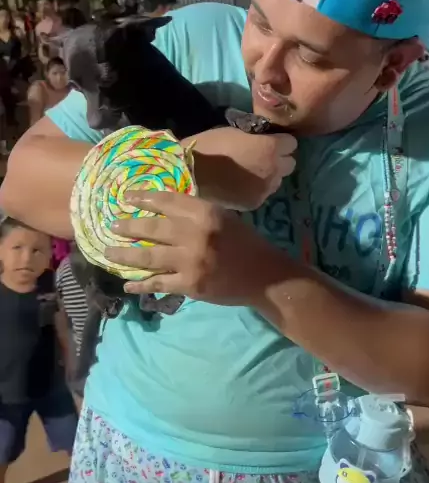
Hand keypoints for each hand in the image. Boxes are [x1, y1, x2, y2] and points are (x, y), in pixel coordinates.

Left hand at [106, 191, 287, 302]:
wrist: (264, 277)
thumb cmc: (244, 243)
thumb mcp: (222, 218)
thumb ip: (195, 213)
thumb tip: (162, 210)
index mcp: (205, 213)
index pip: (167, 201)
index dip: (143, 198)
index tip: (126, 197)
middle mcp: (195, 235)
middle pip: (152, 228)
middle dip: (127, 227)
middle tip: (111, 225)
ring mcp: (191, 262)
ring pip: (148, 257)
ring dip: (124, 255)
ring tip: (108, 252)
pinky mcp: (190, 285)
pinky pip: (158, 283)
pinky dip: (140, 284)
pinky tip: (127, 284)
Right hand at [184, 126, 296, 210]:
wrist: (191, 174)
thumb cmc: (211, 145)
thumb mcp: (237, 132)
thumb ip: (256, 137)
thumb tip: (263, 139)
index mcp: (271, 147)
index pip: (291, 143)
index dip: (280, 142)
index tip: (270, 141)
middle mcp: (274, 169)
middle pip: (290, 164)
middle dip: (279, 160)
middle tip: (262, 158)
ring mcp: (266, 189)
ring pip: (278, 180)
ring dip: (269, 176)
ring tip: (250, 173)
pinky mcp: (255, 203)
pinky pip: (263, 194)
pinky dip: (256, 189)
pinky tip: (241, 186)